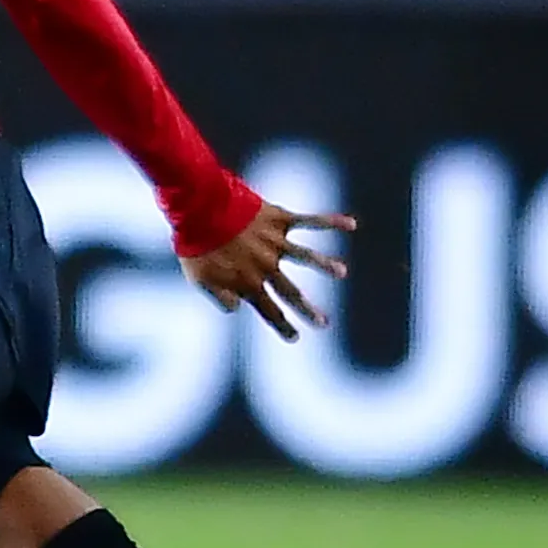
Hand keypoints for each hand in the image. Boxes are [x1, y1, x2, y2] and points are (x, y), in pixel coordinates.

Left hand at [182, 202, 352, 342]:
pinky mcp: (279, 219)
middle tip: (325, 323)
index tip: (295, 337)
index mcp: (248, 283)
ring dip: (326, 265)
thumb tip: (239, 308)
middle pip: (292, 292)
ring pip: (307, 257)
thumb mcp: (199, 281)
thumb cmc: (195, 246)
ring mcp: (275, 242)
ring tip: (342, 272)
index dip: (282, 325)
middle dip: (309, 310)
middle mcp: (266, 266)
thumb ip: (220, 299)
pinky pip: (310, 221)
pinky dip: (331, 222)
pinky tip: (352, 224)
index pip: (269, 311)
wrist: (199, 210)